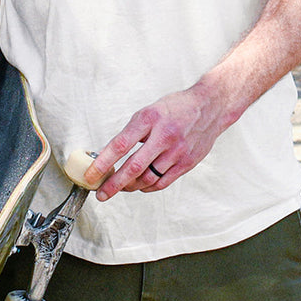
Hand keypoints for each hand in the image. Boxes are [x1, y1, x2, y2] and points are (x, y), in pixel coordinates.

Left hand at [84, 82, 229, 200]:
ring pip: (147, 179)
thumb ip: (133, 132)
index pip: (121, 145)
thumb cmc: (177, 108)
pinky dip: (147, 187)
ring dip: (129, 187)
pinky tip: (139, 186)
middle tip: (101, 193)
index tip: (90, 174)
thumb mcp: (150, 111)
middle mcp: (163, 136)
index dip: (102, 162)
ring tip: (120, 187)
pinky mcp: (187, 163)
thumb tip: (110, 154)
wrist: (210, 106)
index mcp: (149, 119)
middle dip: (113, 184)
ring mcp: (177, 151)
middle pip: (133, 167)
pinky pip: (162, 183)